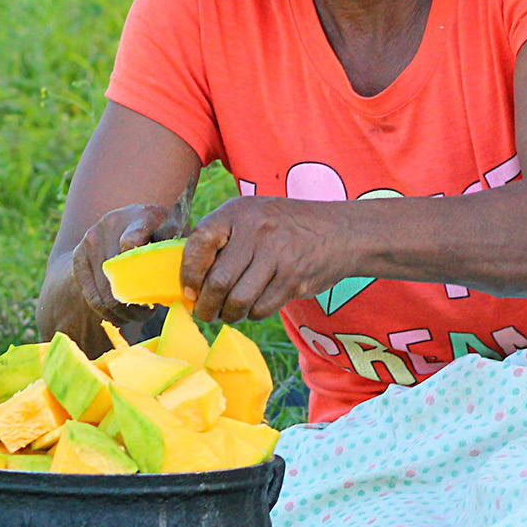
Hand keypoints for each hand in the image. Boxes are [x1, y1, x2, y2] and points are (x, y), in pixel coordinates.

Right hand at [69, 202, 185, 325]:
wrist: (122, 222)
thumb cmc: (159, 232)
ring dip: (124, 312)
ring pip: (105, 292)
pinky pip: (92, 297)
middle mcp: (111, 223)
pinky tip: (122, 315)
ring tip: (139, 315)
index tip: (152, 287)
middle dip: (137, 301)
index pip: (132, 241)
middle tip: (151, 312)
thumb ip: (180, 249)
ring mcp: (91, 240)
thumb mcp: (175, 232)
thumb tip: (187, 281)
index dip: (138, 266)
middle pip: (120, 276)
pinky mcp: (78, 256)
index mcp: (139, 215)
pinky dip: (108, 312)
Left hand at [181, 196, 352, 322]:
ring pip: (239, 300)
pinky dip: (252, 314)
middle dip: (207, 306)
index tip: (189, 290)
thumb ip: (220, 238)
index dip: (189, 273)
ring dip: (229, 314)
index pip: (200, 243)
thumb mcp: (250, 216)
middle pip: (219, 281)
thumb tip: (186, 278)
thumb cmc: (282, 227)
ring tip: (227, 313)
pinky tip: (252, 307)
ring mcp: (277, 255)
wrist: (339, 231)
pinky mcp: (293, 279)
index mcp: (237, 212)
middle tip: (205, 313)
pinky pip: (261, 308)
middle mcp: (256, 231)